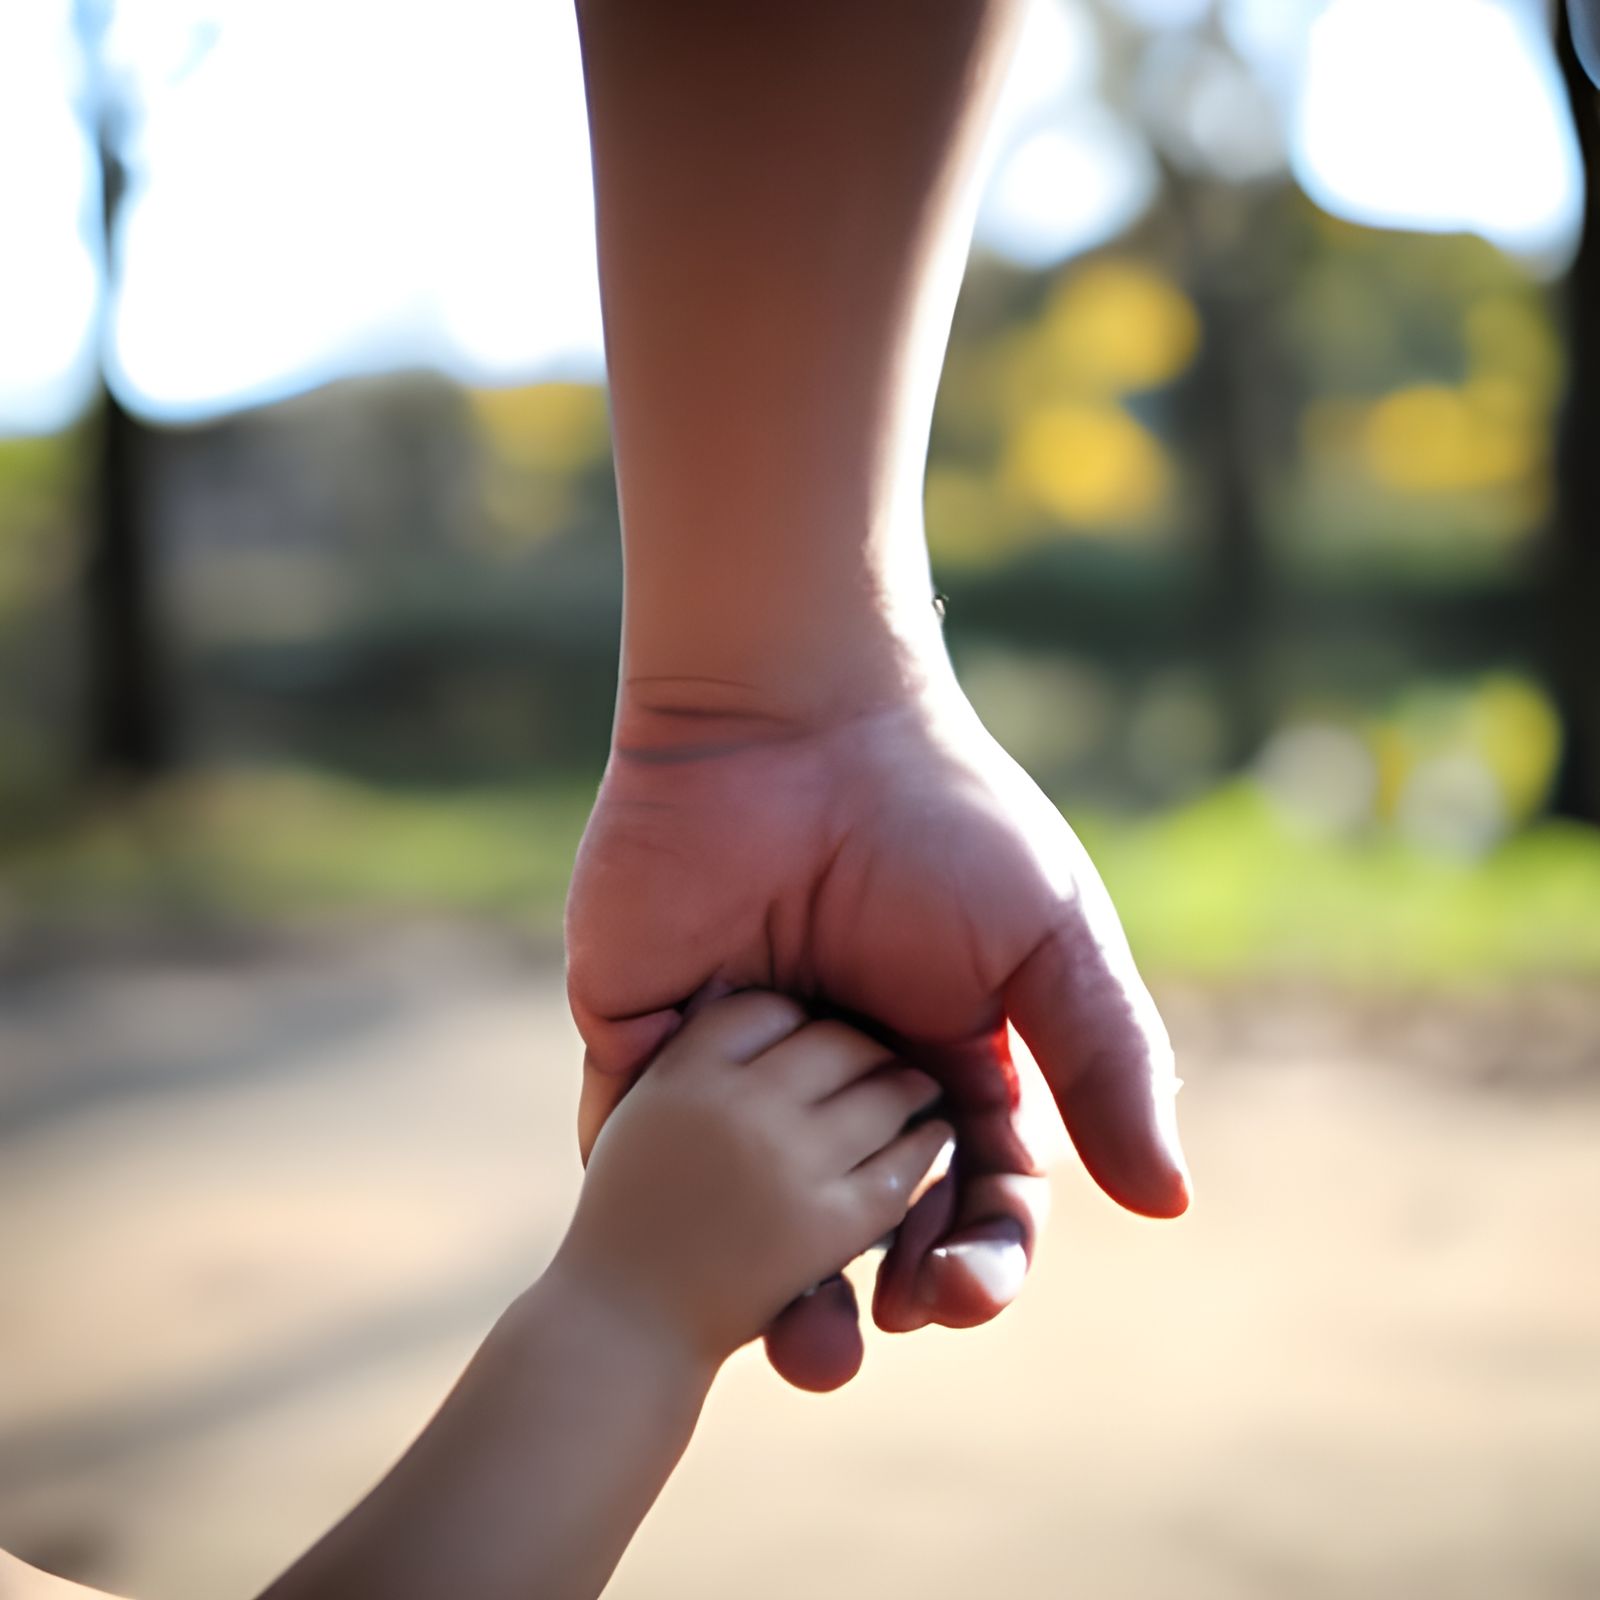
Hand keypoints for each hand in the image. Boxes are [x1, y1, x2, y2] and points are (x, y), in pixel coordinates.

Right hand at [554, 991, 952, 1368]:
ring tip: (915, 1086)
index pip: (763, 1009)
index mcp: (685, 1072)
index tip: (811, 1022)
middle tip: (881, 1051)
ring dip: (905, 1085)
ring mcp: (786, 1161)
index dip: (795, 1013)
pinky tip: (932, 1139)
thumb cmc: (628, 1216)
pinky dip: (925, 1147)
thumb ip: (686, 1050)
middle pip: (831, 1040)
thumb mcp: (642, 1111)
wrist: (624, 1323)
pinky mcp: (827, 1222)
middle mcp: (737, 1106)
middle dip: (862, 1043)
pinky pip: (900, 1164)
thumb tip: (726, 983)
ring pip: (878, 1094)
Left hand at [566, 677, 1187, 1390]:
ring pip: (753, 1208)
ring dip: (774, 1286)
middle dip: (878, 1291)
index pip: (967, 1189)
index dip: (978, 1253)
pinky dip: (666, 1200)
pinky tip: (696, 1245)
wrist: (798, 722)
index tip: (968, 1292)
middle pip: (860, 1220)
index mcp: (939, 1058)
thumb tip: (1166, 1200)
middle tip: (877, 1334)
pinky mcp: (649, 1036)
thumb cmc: (939, 817)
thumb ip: (1106, 1060)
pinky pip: (647, 1140)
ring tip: (799, 1340)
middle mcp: (841, 1074)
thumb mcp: (1047, 939)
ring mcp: (745, 1060)